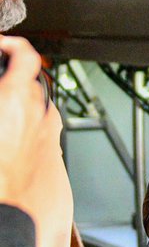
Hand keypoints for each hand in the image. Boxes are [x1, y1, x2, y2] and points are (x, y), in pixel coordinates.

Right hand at [0, 36, 46, 202]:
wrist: (5, 203)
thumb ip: (1, 90)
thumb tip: (2, 87)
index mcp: (13, 96)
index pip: (25, 53)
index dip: (13, 43)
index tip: (1, 44)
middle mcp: (35, 108)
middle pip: (26, 78)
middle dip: (8, 78)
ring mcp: (44, 127)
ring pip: (33, 101)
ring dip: (18, 98)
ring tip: (2, 106)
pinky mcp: (47, 144)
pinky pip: (41, 121)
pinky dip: (29, 117)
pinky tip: (14, 126)